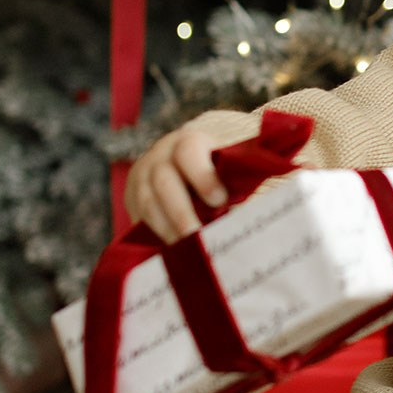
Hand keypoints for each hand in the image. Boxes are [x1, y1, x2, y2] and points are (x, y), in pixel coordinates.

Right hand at [124, 123, 228, 242]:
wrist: (183, 162)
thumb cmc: (216, 168)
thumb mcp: (227, 163)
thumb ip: (240, 178)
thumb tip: (260, 201)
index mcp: (188, 142)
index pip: (189, 152)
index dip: (203, 176)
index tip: (220, 200)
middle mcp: (160, 155)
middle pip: (164, 182)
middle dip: (181, 213)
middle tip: (198, 238)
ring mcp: (142, 175)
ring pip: (148, 203)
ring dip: (167, 229)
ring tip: (186, 251)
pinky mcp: (132, 196)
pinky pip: (139, 217)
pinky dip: (156, 235)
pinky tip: (173, 250)